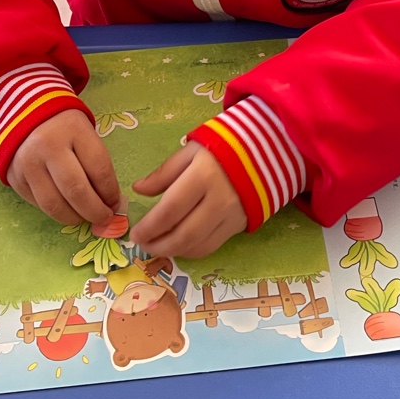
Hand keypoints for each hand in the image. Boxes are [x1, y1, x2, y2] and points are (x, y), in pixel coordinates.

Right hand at [7, 109, 121, 225]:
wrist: (26, 117)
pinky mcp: (15, 179)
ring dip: (75, 218)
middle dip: (95, 211)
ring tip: (85, 218)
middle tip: (104, 218)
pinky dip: (57, 213)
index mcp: (73, 130)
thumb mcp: (85, 133)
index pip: (98, 169)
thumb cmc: (65, 127)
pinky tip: (67, 210)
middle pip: (76, 190)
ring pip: (55, 205)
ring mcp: (28, 164)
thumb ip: (97, 163)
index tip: (115, 203)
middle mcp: (48, 146)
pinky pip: (39, 205)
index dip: (110, 192)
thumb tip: (110, 201)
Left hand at [129, 141, 245, 257]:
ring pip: (197, 246)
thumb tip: (138, 189)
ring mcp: (231, 216)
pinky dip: (191, 251)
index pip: (170, 210)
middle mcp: (218, 200)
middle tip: (142, 245)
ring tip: (157, 246)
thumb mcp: (191, 150)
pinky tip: (178, 245)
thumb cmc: (222, 146)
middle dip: (158, 245)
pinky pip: (212, 246)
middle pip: (183, 235)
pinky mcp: (239, 225)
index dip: (150, 227)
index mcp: (203, 176)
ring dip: (173, 252)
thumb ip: (164, 173)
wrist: (264, 152)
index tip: (135, 233)